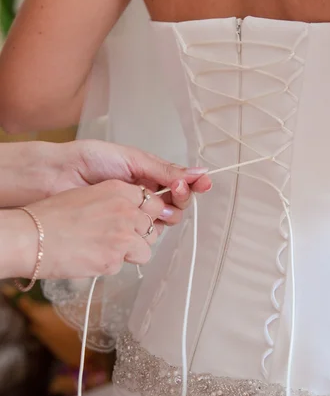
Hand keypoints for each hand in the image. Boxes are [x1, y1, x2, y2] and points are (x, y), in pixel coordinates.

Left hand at [0, 139, 211, 214]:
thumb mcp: (133, 159)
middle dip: (181, 199)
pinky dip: (150, 230)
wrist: (59, 176)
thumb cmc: (92, 160)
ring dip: (167, 214)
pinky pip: (146, 236)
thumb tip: (198, 172)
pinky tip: (146, 221)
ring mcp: (134, 214)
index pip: (180, 183)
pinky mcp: (123, 231)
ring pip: (165, 221)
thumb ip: (164, 170)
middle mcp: (145, 195)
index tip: (204, 183)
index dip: (193, 184)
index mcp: (149, 175)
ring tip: (157, 206)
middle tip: (175, 191)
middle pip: (176, 204)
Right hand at [4, 180, 173, 281]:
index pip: (153, 202)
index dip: (147, 214)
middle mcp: (126, 209)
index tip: (139, 221)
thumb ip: (116, 203)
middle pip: (154, 225)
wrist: (32, 236)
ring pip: (146, 249)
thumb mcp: (89, 196)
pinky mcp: (115, 258)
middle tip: (122, 238)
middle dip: (142, 234)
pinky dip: (111, 265)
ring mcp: (123, 234)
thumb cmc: (52, 217)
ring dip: (131, 252)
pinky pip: (125, 265)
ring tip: (104, 249)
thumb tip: (133, 215)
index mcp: (119, 190)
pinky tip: (91, 257)